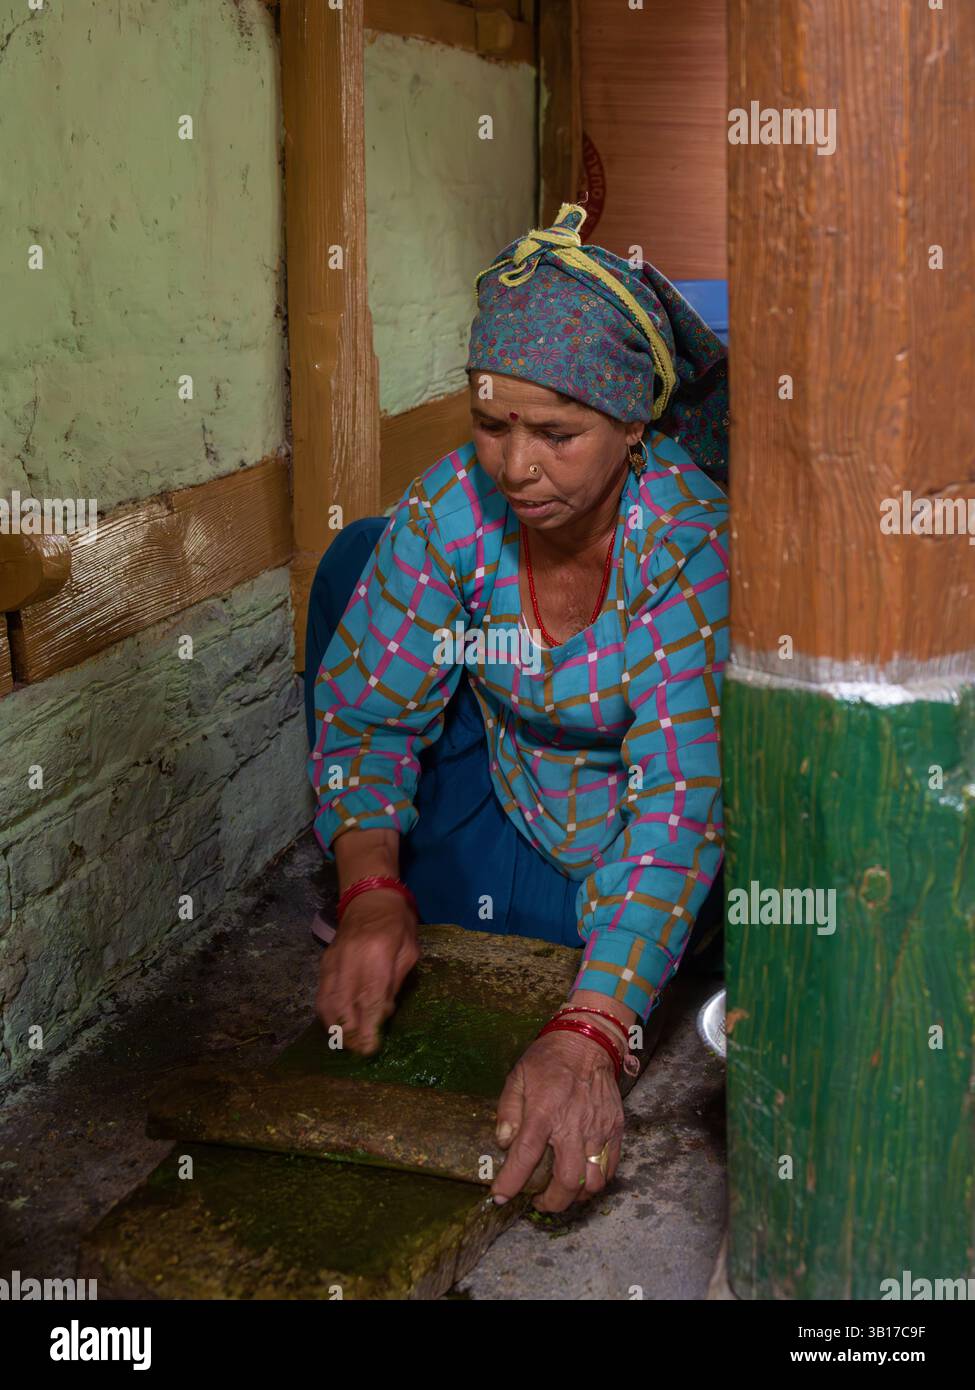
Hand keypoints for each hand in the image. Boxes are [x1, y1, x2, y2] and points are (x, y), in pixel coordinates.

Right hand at [315, 891, 418, 1055]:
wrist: (369, 896)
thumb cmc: (397, 923)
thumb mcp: (409, 950)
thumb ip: (396, 981)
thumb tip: (383, 1013)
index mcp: (377, 954)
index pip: (369, 998)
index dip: (368, 1026)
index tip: (371, 1048)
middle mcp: (350, 959)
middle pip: (344, 1005)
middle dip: (351, 1033)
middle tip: (361, 1051)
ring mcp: (333, 960)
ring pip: (327, 1003)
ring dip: (336, 1028)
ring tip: (349, 1043)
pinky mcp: (324, 962)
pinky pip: (321, 994)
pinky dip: (327, 1014)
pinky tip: (337, 1026)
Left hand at [490, 1028, 623, 1211]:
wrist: (588, 1041)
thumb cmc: (548, 1060)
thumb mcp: (517, 1077)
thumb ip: (508, 1111)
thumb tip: (504, 1143)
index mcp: (544, 1112)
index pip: (526, 1156)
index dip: (511, 1182)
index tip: (501, 1197)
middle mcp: (574, 1126)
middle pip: (568, 1182)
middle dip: (552, 1202)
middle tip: (539, 1201)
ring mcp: (599, 1129)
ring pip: (593, 1182)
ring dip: (576, 1195)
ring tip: (562, 1191)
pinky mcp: (616, 1129)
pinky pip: (610, 1167)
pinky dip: (597, 1181)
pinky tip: (583, 1176)